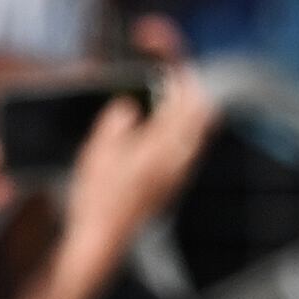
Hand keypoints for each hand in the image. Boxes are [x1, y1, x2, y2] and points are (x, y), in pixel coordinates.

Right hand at [61, 72, 219, 271]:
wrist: (104, 237)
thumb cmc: (97, 197)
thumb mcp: (98, 151)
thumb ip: (117, 122)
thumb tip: (130, 106)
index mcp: (161, 147)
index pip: (185, 100)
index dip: (178, 74)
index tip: (167, 62)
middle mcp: (178, 160)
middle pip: (200, 112)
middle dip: (186, 88)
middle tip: (165, 75)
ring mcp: (180, 173)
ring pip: (199, 131)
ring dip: (185, 109)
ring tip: (160, 97)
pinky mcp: (174, 183)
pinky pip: (190, 148)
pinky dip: (181, 129)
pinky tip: (158, 127)